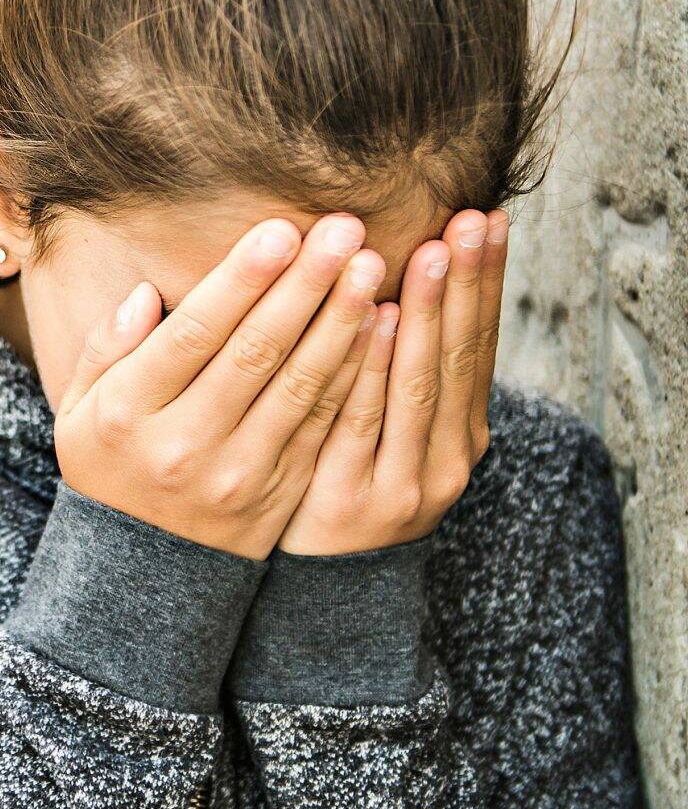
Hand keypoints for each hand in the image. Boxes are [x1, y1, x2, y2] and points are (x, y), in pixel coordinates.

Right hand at [56, 216, 387, 558]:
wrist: (141, 570)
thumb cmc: (110, 464)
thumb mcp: (80, 408)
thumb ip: (107, 348)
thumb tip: (147, 295)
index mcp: (129, 413)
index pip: (194, 334)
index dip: (241, 281)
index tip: (282, 230)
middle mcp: (185, 444)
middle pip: (255, 353)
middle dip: (304, 285)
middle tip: (344, 230)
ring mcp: (237, 473)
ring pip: (299, 387)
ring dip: (340, 321)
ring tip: (370, 266)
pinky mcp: (280, 492)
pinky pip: (323, 425)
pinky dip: (354, 374)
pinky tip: (377, 328)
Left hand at [279, 208, 506, 554]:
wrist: (319, 589)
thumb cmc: (344, 486)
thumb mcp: (386, 433)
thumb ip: (397, 371)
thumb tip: (394, 283)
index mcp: (460, 432)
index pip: (478, 344)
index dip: (485, 282)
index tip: (488, 218)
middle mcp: (446, 456)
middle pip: (458, 356)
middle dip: (466, 285)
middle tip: (469, 221)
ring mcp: (405, 482)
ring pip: (418, 384)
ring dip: (427, 315)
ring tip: (432, 252)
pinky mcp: (355, 500)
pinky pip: (363, 420)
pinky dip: (374, 370)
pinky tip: (379, 321)